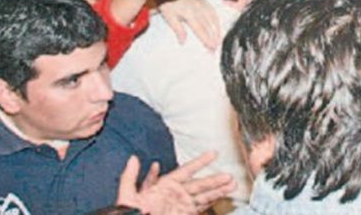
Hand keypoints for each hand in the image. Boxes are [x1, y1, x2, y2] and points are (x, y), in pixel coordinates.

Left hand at [116, 152, 235, 214]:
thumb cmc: (131, 214)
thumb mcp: (127, 196)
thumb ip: (130, 177)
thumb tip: (133, 158)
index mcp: (165, 186)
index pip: (187, 170)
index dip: (201, 162)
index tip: (214, 153)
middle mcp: (176, 194)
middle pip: (200, 185)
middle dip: (216, 180)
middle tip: (230, 176)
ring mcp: (181, 206)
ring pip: (204, 197)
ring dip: (218, 191)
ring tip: (233, 186)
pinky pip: (201, 208)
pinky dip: (213, 204)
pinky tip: (222, 199)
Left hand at [158, 0, 220, 50]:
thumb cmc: (167, 3)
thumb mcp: (169, 17)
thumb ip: (178, 29)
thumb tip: (183, 42)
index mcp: (189, 13)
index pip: (201, 29)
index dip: (207, 39)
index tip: (211, 48)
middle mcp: (198, 7)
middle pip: (209, 25)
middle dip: (214, 37)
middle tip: (215, 48)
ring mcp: (201, 2)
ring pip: (213, 18)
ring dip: (217, 29)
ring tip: (218, 39)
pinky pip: (213, 10)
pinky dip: (216, 19)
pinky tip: (217, 25)